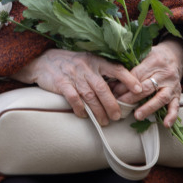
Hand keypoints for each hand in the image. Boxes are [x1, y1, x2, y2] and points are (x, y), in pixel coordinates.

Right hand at [12, 48, 139, 125]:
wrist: (43, 60)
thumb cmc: (70, 64)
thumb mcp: (87, 62)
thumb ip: (102, 73)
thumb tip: (121, 90)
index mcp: (95, 60)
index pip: (116, 68)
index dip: (129, 79)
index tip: (139, 90)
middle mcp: (86, 67)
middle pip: (103, 88)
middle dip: (112, 104)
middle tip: (118, 117)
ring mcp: (73, 75)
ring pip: (90, 96)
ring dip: (98, 111)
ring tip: (104, 121)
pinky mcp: (61, 83)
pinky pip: (73, 98)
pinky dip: (80, 108)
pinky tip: (83, 115)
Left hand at [114, 38, 182, 125]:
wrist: (174, 56)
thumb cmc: (154, 57)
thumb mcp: (143, 55)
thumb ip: (130, 66)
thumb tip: (112, 81)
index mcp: (154, 61)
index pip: (137, 75)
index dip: (125, 85)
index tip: (114, 92)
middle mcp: (165, 74)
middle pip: (147, 87)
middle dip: (132, 97)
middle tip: (120, 104)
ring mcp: (172, 85)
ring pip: (161, 98)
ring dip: (148, 108)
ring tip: (137, 115)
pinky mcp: (178, 94)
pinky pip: (176, 106)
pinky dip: (171, 116)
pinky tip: (166, 124)